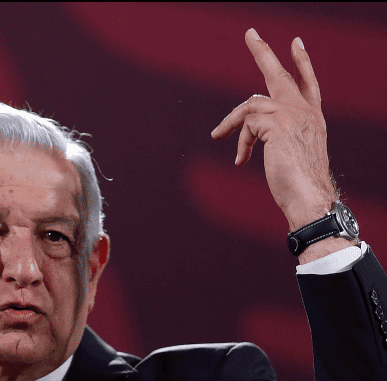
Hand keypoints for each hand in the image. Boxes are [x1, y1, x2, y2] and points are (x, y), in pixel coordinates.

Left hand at [211, 29, 335, 232]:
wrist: (309, 198)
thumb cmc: (299, 185)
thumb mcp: (291, 153)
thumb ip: (278, 136)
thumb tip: (250, 130)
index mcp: (312, 117)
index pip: (308, 84)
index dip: (301, 64)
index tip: (295, 44)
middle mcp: (305, 111)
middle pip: (280, 75)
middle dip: (262, 52)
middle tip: (250, 33)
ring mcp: (292, 115)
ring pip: (251, 105)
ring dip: (231, 122)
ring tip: (217, 135)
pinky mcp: (278, 124)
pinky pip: (247, 124)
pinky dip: (240, 141)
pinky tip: (241, 160)